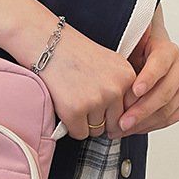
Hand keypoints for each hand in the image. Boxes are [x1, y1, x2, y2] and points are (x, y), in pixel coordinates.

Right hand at [38, 24, 136, 139]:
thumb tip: (125, 120)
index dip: (116, 112)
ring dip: (84, 122)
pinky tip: (66, 108)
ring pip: (97, 130)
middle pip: (115, 123)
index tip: (105, 108)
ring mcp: (95, 100)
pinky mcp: (75, 110)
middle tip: (86, 105)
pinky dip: (72, 126)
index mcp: (128, 76)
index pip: (131, 110)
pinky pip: (80, 133)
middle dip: (101, 120)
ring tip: (74, 101)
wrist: (47, 45)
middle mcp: (115, 89)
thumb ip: (121, 86)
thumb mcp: (109, 64)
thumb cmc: (74, 54)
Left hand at [110, 34, 178, 137]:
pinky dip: (151, 126)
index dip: (148, 78)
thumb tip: (113, 81)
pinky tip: (136, 128)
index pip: (160, 64)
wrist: (147, 62)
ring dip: (143, 123)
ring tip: (123, 129)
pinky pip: (172, 118)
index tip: (134, 90)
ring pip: (167, 109)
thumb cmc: (135, 58)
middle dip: (141, 110)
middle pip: (164, 92)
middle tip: (122, 122)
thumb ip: (124, 64)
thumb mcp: (127, 54)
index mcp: (167, 50)